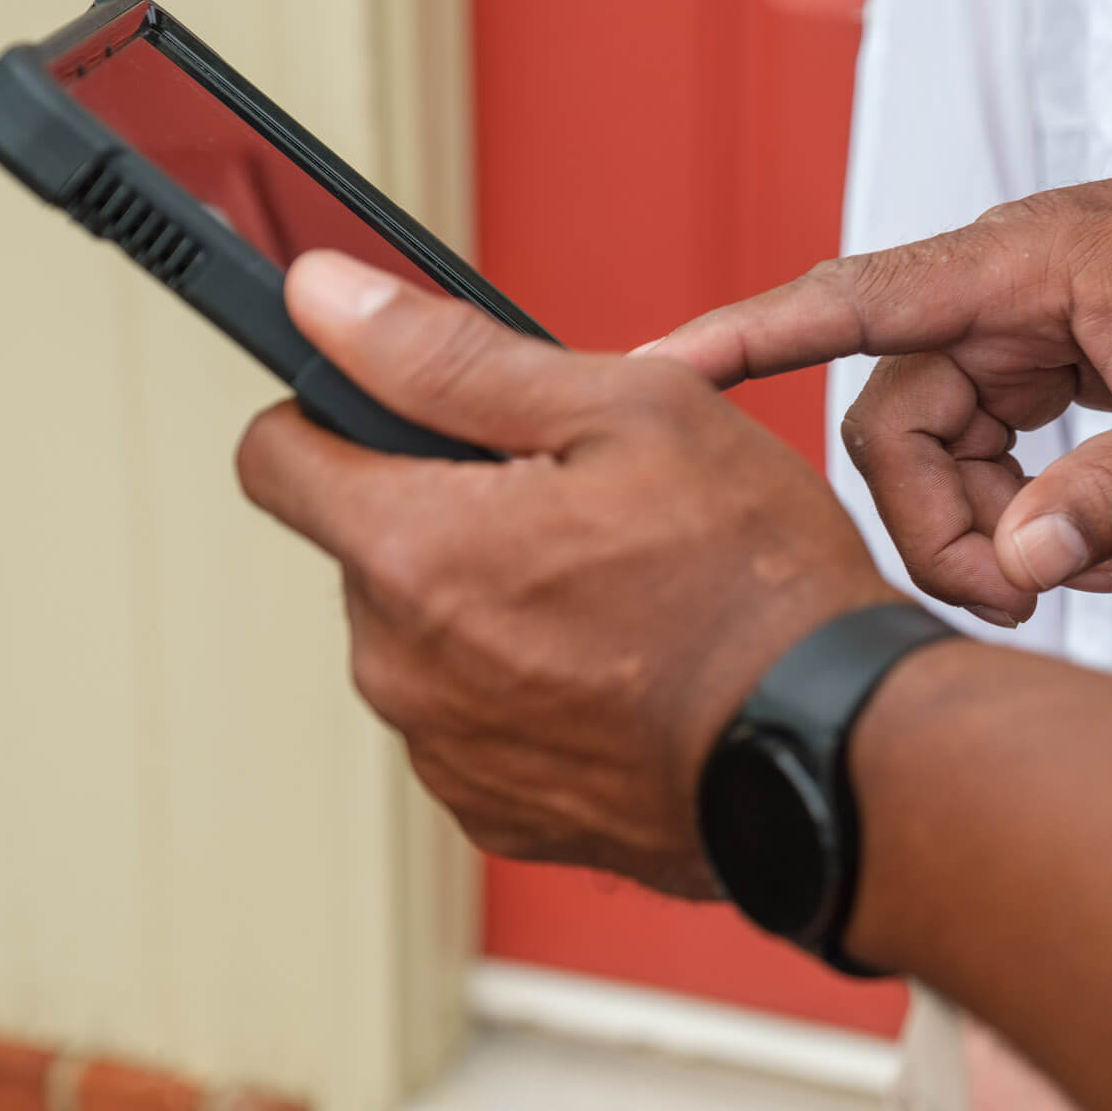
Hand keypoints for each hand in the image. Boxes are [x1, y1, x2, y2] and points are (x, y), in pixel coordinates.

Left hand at [236, 251, 897, 896]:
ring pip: (425, 636)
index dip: (336, 410)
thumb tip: (327, 300)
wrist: (837, 750)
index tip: (401, 413)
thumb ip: (451, 356)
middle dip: (446, 513)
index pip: (274, 455)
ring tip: (614, 593)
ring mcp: (447, 749)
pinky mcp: (496, 809)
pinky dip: (527, 689)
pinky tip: (619, 667)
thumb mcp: (627, 411)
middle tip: (574, 507)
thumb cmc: (755, 586)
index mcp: (414, 551)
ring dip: (489, 605)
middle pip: (368, 547)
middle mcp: (402, 666)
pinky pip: (474, 719)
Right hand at [646, 135, 1111, 620]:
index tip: (654, 367)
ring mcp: (1020, 326)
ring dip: (978, 529)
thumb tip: (1025, 561)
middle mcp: (1002, 288)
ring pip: (931, 447)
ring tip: (1072, 583)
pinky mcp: (1045, 360)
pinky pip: (983, 446)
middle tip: (1021, 601)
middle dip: (935, 527)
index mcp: (1025, 265)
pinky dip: (1013, 510)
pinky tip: (1082, 551)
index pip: (853, 297)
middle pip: (891, 422)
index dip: (745, 334)